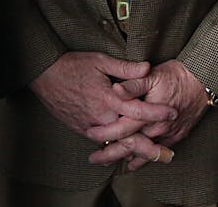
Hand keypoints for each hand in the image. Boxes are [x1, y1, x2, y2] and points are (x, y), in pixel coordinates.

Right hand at [31, 52, 175, 143]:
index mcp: (108, 98)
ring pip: (115, 143)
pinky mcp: (81, 129)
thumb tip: (148, 67)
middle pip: (129, 136)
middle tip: (168, 154)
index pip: (138, 109)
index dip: (157, 112)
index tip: (172, 113)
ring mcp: (90, 125)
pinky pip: (101, 142)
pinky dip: (114, 148)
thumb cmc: (73, 65)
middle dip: (150, 147)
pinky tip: (125, 152)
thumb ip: (126, 68)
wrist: (45, 75)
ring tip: (151, 156)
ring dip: (134, 150)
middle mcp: (100, 116)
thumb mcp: (101, 61)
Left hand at [95, 59, 210, 169]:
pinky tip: (135, 162)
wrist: (204, 80)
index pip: (123, 128)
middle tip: (94, 158)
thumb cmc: (177, 75)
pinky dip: (145, 157)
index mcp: (149, 114)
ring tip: (109, 161)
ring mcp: (169, 134)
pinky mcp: (177, 135)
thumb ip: (132, 84)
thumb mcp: (152, 75)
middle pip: (131, 146)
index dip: (105, 132)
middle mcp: (158, 128)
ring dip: (126, 156)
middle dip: (111, 154)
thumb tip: (115, 89)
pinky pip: (158, 151)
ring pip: (144, 151)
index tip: (90, 134)